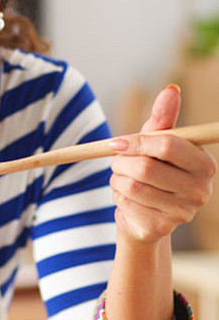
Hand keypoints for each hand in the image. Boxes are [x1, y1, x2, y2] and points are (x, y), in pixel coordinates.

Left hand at [109, 84, 215, 241]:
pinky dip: (117, 198)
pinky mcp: (161, 228)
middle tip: (115, 163)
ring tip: (121, 180)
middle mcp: (200, 190)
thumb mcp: (156, 143)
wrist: (145, 215)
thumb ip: (163, 119)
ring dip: (117, 180)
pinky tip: (125, 199)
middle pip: (146, 168)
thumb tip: (171, 91)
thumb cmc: (153, 171)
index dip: (137, 142)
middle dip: (121, 163)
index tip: (117, 143)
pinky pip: (126, 206)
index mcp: (204, 163)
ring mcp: (183, 212)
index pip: (167, 145)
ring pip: (132, 187)